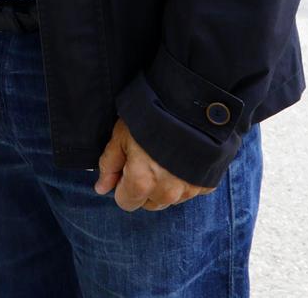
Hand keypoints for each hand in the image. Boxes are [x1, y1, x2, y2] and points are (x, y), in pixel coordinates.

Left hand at [95, 119, 213, 211]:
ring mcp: (189, 190)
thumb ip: (109, 165)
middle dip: (144, 187)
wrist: (192, 104)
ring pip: (169, 199)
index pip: (125, 202)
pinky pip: (190, 190)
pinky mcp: (206, 184)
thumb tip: (101, 188)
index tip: (128, 166)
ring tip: (165, 156)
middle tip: (147, 159)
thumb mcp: (121, 135)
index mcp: (141, 183)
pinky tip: (183, 158)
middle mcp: (166, 193)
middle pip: (148, 204)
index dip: (123, 185)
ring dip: (165, 185)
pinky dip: (185, 179)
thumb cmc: (151, 117)